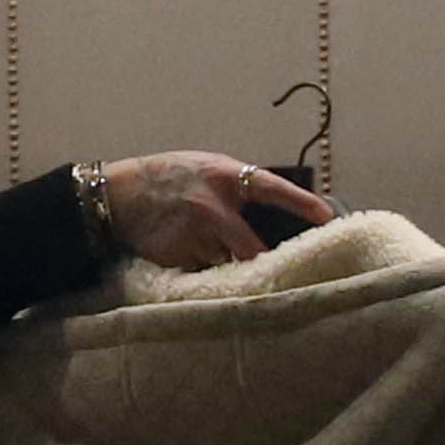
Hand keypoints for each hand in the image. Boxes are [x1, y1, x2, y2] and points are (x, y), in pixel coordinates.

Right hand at [96, 151, 331, 268]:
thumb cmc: (166, 179)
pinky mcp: (180, 256)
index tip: (327, 217)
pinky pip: (203, 271)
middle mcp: (213, 206)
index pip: (271, 188)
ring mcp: (196, 234)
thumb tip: (269, 211)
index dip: (301, 203)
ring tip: (205, 249)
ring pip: (225, 263)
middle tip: (278, 274)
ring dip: (223, 264)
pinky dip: (201, 270)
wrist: (117, 196)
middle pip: (251, 249)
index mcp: (224, 176)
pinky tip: (186, 255)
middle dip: (260, 264)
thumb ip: (234, 187)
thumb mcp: (203, 170)